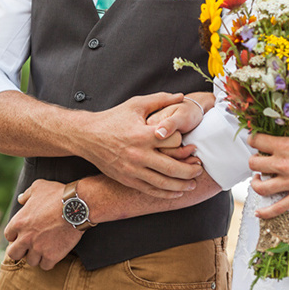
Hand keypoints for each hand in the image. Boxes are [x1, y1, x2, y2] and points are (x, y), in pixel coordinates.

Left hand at [4, 180, 80, 269]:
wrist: (77, 206)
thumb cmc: (58, 194)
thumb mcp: (39, 186)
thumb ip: (27, 194)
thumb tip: (20, 199)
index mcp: (19, 222)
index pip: (8, 235)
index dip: (16, 235)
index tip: (24, 234)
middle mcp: (25, 238)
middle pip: (14, 254)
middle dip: (21, 251)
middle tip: (30, 246)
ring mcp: (38, 248)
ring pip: (31, 261)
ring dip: (37, 255)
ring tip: (45, 248)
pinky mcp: (51, 256)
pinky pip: (45, 265)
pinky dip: (49, 261)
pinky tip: (54, 253)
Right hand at [79, 93, 202, 196]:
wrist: (87, 136)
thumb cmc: (114, 118)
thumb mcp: (137, 104)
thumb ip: (161, 99)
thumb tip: (182, 96)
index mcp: (142, 135)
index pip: (172, 143)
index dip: (186, 147)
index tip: (196, 148)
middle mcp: (138, 155)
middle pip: (170, 169)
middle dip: (189, 172)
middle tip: (200, 169)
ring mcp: (132, 170)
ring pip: (161, 184)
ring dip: (180, 186)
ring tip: (193, 184)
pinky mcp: (127, 179)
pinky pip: (149, 190)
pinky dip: (164, 193)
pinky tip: (176, 192)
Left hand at [248, 130, 288, 217]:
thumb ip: (288, 137)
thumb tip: (277, 136)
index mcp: (285, 146)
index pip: (257, 141)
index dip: (253, 139)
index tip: (254, 140)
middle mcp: (284, 164)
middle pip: (253, 164)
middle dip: (254, 161)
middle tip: (259, 159)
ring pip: (261, 187)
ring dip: (256, 182)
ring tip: (259, 178)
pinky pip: (278, 208)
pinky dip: (265, 212)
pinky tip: (259, 212)